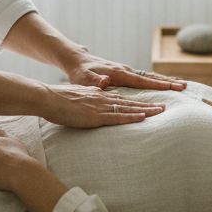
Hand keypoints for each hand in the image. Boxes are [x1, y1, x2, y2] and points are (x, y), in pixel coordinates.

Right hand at [42, 83, 165, 127]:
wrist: (47, 97)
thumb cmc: (57, 100)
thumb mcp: (76, 98)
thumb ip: (87, 101)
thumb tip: (92, 106)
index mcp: (98, 95)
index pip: (121, 98)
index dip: (136, 101)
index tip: (148, 104)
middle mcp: (103, 98)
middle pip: (130, 101)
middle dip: (148, 104)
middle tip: (164, 106)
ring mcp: (101, 106)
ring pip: (129, 108)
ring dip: (146, 110)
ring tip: (161, 111)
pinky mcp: (96, 115)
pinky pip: (118, 117)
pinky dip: (132, 116)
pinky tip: (143, 117)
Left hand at [65, 51, 185, 91]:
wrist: (77, 60)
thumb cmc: (80, 72)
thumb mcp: (84, 79)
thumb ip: (96, 81)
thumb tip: (107, 82)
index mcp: (119, 73)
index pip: (143, 80)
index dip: (159, 85)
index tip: (174, 87)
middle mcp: (126, 70)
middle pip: (151, 77)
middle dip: (168, 81)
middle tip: (185, 86)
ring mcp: (126, 70)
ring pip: (150, 76)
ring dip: (165, 80)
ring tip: (181, 85)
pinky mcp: (125, 73)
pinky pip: (144, 77)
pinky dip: (156, 80)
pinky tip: (163, 84)